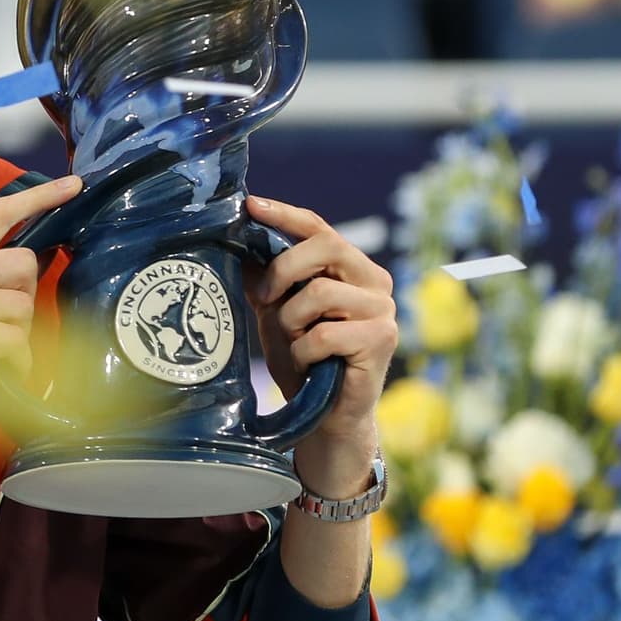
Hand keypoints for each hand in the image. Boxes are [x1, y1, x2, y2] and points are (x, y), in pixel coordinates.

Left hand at [240, 197, 396, 480]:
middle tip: (265, 299)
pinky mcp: (382, 339)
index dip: (284, 215)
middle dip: (284, 269)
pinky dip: (304, 351)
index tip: (250, 205)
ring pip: (320, 292)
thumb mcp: (276, 311)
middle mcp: (374, 281)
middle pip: (326, 246)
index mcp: (351, 268)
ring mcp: (383, 309)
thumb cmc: (302, 359)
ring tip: (294, 342)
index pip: (319, 227)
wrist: (324, 415)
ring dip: (291, 321)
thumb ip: (265, 278)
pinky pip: (325, 333)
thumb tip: (237, 240)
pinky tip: (308, 363)